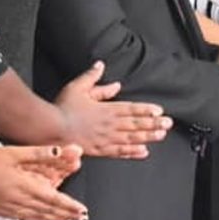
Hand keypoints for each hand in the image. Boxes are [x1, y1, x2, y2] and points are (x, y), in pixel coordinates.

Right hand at [0, 145, 86, 219]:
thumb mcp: (14, 153)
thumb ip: (40, 153)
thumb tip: (59, 151)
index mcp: (25, 186)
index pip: (54, 199)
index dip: (69, 205)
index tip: (81, 209)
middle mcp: (20, 200)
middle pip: (49, 210)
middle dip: (67, 214)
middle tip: (81, 217)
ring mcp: (10, 207)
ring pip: (38, 216)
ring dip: (55, 219)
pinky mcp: (2, 210)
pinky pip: (25, 218)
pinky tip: (43, 219)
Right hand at [55, 62, 172, 159]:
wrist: (50, 129)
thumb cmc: (62, 108)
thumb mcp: (77, 87)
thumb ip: (92, 78)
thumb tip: (101, 67)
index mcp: (106, 109)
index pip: (131, 108)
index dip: (146, 110)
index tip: (159, 111)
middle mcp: (109, 124)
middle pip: (136, 124)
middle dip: (153, 123)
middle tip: (168, 124)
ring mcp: (105, 138)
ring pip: (132, 138)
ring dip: (148, 137)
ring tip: (161, 136)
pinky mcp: (99, 150)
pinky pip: (119, 152)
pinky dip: (132, 152)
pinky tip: (143, 152)